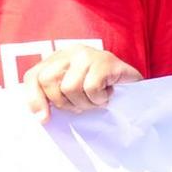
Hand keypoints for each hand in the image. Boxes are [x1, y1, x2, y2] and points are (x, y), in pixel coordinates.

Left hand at [21, 45, 140, 122]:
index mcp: (58, 59)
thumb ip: (54, 98)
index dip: (34, 98)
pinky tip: (108, 94)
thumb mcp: (73, 94)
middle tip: (81, 106)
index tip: (44, 119)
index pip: (33, 76)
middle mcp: (70, 51)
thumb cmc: (102, 93)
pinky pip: (91, 88)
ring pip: (69, 87)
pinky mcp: (106, 61)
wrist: (138, 90)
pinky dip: (99, 99)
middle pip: (48, 80)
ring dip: (85, 103)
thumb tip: (41, 117)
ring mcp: (88, 54)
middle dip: (63, 102)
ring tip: (97, 100)